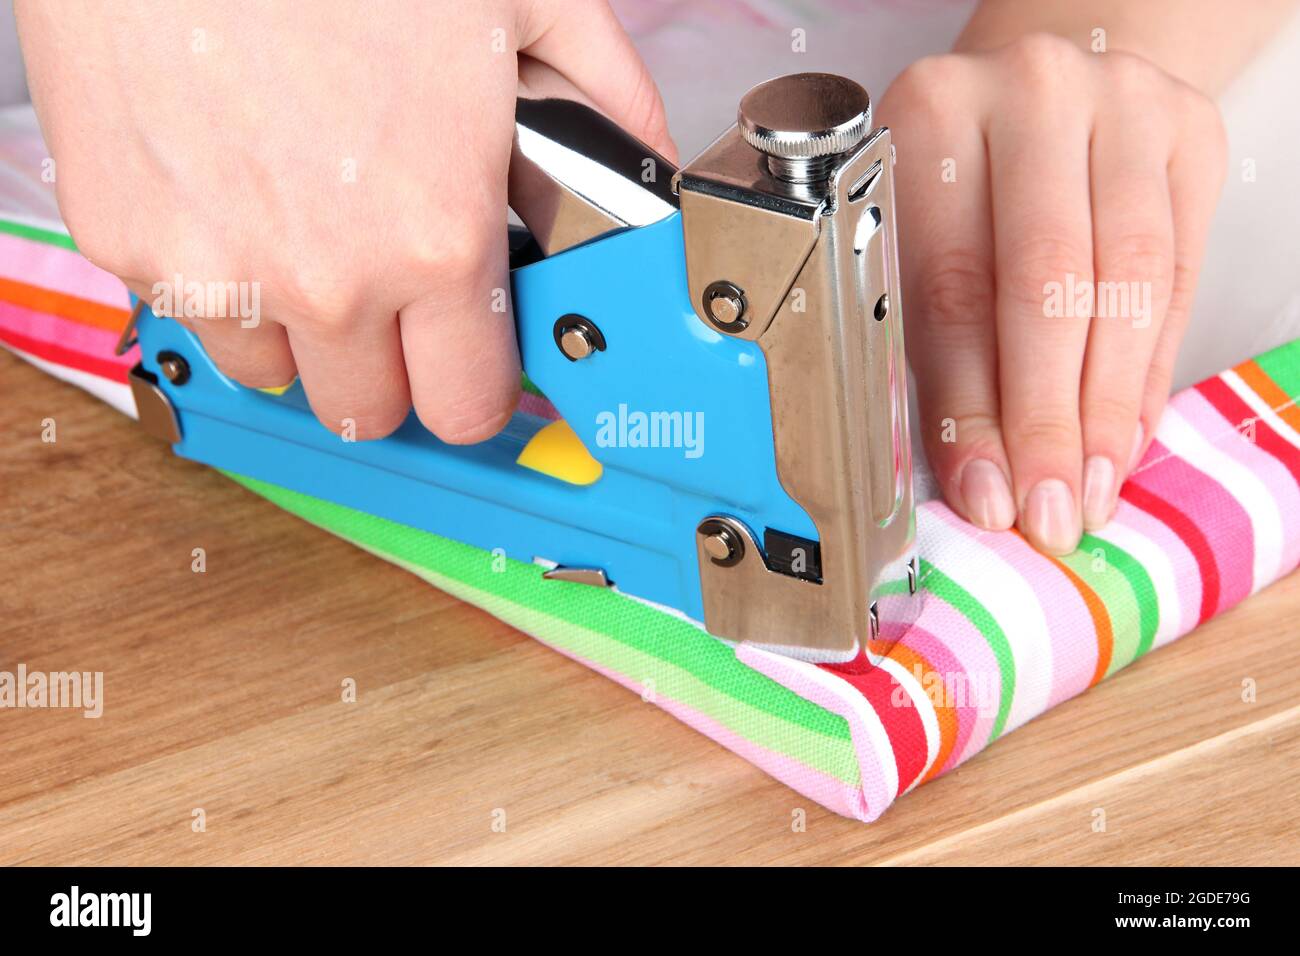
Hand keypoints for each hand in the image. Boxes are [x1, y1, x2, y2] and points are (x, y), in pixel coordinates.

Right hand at [16, 0, 674, 441]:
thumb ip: (604, 95)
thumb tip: (643, 155)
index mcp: (436, 239)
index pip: (467, 406)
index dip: (475, 385)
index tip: (470, 360)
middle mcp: (329, 280)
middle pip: (368, 411)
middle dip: (391, 368)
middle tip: (393, 297)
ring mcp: (219, 269)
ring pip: (273, 373)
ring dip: (300, 329)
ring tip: (311, 231)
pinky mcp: (128, 242)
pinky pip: (187, 305)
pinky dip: (216, 268)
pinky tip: (234, 186)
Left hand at [878, 33, 1225, 552]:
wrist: (1038, 90)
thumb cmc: (961, 178)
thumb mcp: (916, 239)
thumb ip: (937, 341)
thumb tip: (974, 476)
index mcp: (931, 116)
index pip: (953, 287)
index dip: (971, 406)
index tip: (985, 491)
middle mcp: (1030, 93)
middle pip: (1049, 283)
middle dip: (1050, 418)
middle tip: (1049, 508)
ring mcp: (1121, 101)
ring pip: (1131, 280)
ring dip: (1111, 405)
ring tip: (1092, 486)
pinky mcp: (1190, 128)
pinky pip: (1181, 271)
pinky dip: (1152, 365)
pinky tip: (1127, 430)